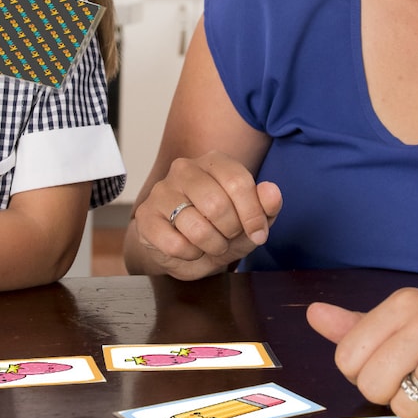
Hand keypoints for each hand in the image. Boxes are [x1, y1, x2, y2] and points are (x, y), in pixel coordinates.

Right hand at [131, 151, 281, 279]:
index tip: (258, 233)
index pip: (238, 182)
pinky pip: (175, 244)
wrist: (184, 250)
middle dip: (230, 232)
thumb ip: (267, 206)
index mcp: (214, 162)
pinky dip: (189, 254)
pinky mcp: (146, 217)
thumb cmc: (220, 228)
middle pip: (216, 205)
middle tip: (228, 237)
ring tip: (211, 244)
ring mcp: (162, 191)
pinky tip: (189, 249)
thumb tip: (271, 191)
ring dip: (211, 246)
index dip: (253, 215)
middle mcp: (184, 169)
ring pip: (195, 227)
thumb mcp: (251, 221)